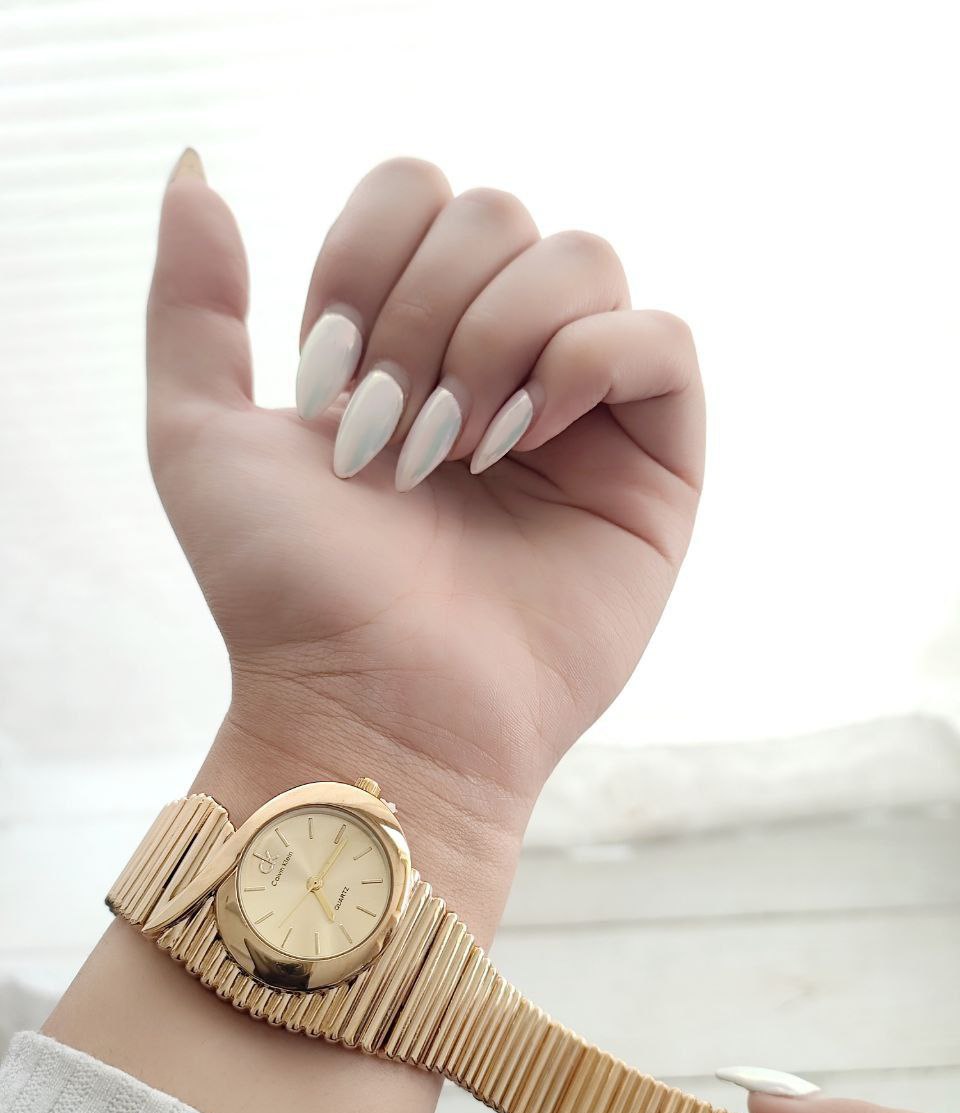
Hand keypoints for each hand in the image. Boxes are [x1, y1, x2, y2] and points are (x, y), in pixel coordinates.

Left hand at [146, 152, 703, 937]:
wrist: (373, 705)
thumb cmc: (288, 593)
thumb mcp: (198, 437)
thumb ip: (189, 303)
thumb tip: (198, 175)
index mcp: (405, 340)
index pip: (417, 194)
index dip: (367, 257)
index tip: (326, 380)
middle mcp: (496, 361)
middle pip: (499, 214)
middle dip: (427, 314)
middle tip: (395, 435)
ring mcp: (580, 411)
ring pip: (584, 259)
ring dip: (502, 339)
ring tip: (462, 449)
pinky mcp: (654, 463)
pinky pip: (661, 340)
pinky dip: (592, 361)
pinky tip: (531, 437)